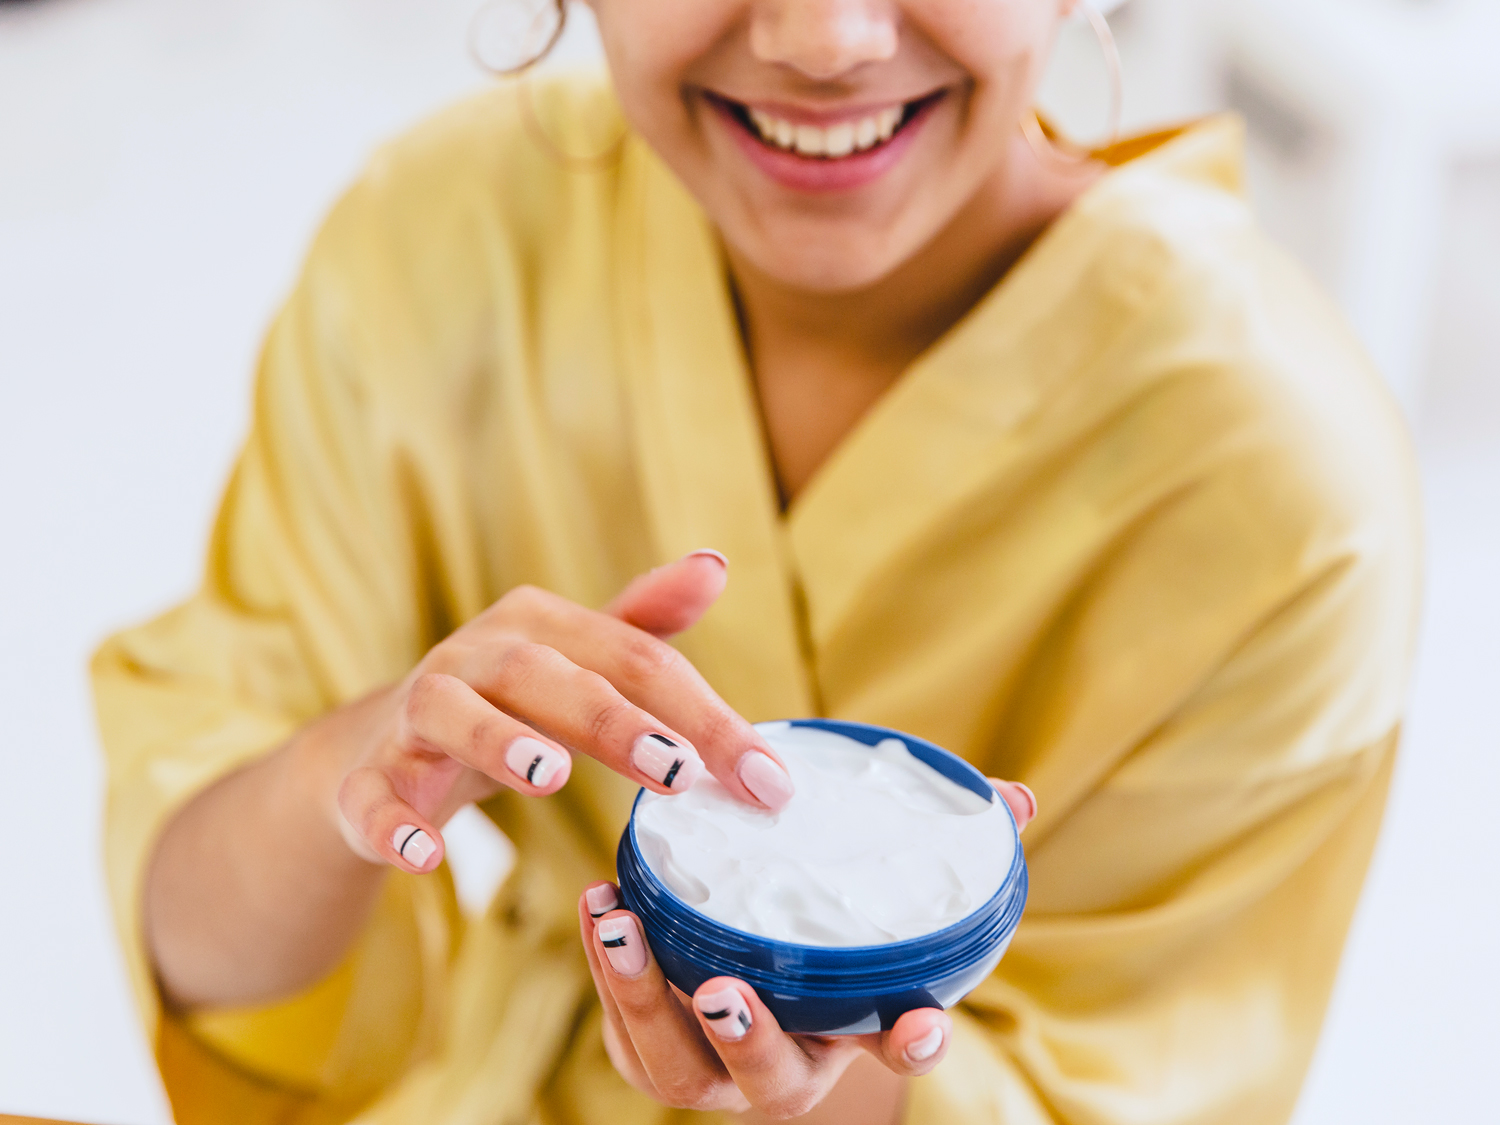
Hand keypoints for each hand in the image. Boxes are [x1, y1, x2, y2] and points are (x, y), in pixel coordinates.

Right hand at [334, 550, 795, 871]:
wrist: (380, 747)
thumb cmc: (508, 703)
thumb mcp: (575, 662)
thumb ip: (643, 624)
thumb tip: (715, 563)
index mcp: (539, 624)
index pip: (633, 659)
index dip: (704, 715)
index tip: (768, 782)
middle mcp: (475, 654)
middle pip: (547, 676)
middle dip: (615, 722)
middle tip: (678, 771)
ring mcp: (417, 711)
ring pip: (451, 712)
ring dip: (499, 741)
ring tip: (550, 776)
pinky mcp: (368, 775)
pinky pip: (372, 795)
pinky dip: (392, 822)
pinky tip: (425, 856)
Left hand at [578, 780, 1035, 1119]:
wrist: (740, 950)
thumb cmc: (822, 915)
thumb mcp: (874, 880)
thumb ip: (939, 840)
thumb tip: (1017, 799)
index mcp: (854, 1027)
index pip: (897, 1047)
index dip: (913, 1043)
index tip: (919, 1024)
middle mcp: (788, 1065)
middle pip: (774, 1081)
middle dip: (749, 1043)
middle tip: (723, 993)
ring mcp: (714, 1069)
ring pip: (678, 1066)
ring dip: (644, 998)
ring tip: (622, 924)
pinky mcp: (651, 1049)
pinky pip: (624, 1026)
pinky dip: (609, 966)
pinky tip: (603, 903)